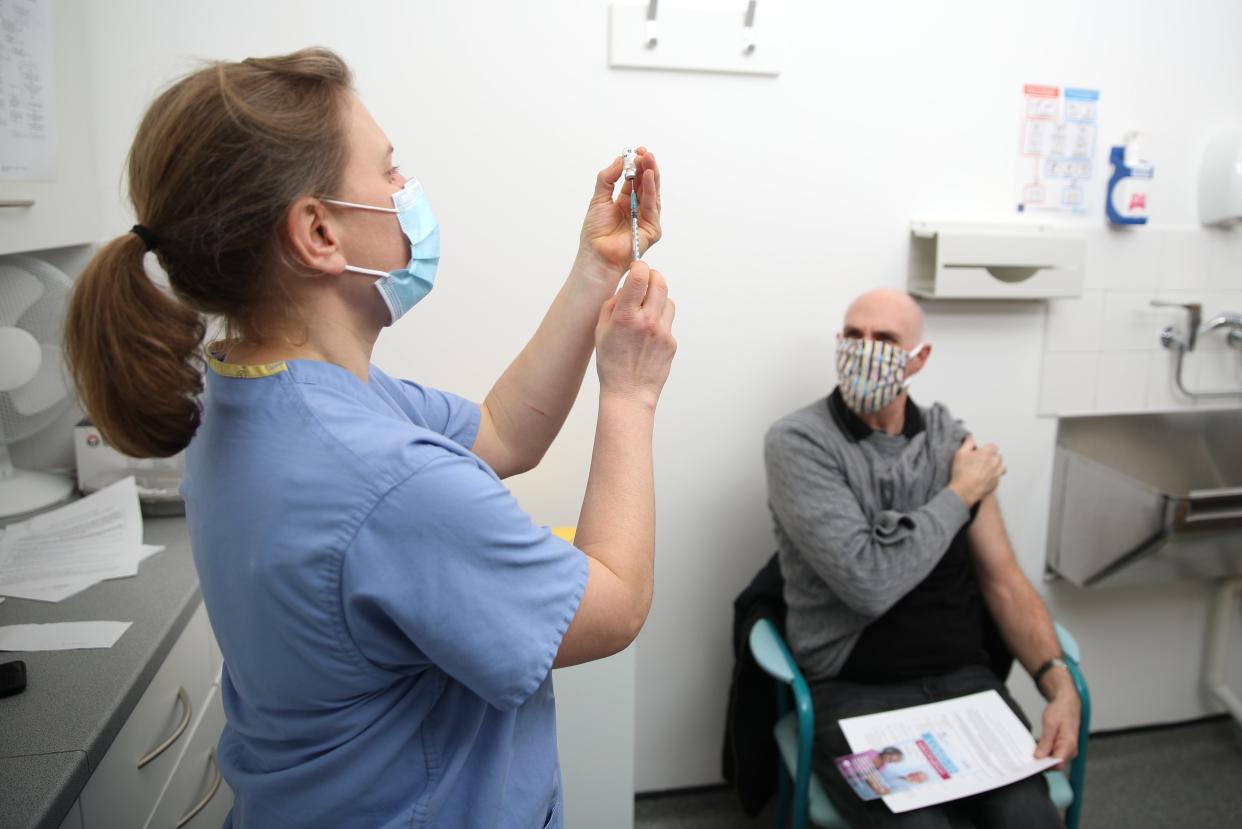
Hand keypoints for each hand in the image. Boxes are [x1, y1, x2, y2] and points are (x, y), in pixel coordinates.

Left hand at [577, 148, 661, 276]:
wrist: (596, 255)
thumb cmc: (595, 234)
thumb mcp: (598, 199)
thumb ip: (607, 179)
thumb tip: (619, 160)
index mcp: (625, 202)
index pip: (635, 180)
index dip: (636, 165)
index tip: (635, 151)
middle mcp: (638, 209)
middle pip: (646, 184)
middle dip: (646, 166)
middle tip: (644, 152)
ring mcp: (646, 218)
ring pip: (652, 192)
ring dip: (651, 174)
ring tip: (648, 159)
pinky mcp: (652, 229)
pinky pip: (653, 205)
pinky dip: (651, 189)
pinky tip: (648, 176)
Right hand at [594, 261, 676, 409]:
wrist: (629, 393)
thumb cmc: (611, 364)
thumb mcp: (601, 331)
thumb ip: (612, 305)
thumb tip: (626, 288)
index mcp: (626, 317)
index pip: (640, 276)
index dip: (639, 267)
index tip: (636, 269)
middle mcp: (648, 321)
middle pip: (660, 281)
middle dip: (652, 276)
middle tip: (645, 281)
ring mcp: (663, 332)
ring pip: (667, 300)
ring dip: (658, 298)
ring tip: (646, 310)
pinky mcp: (672, 342)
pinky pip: (668, 321)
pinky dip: (660, 320)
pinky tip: (648, 335)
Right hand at [949, 436, 1004, 506]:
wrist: (964, 491)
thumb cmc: (961, 473)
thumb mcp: (960, 454)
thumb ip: (968, 443)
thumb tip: (971, 438)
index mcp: (987, 453)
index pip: (993, 446)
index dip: (986, 449)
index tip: (980, 452)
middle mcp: (995, 462)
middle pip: (997, 456)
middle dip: (991, 457)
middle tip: (980, 462)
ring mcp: (997, 473)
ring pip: (1001, 467)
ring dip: (995, 467)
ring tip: (984, 470)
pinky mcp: (996, 483)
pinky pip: (998, 477)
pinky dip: (993, 476)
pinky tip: (984, 478)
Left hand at [1034, 687, 1080, 770]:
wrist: (1067, 704)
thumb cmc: (1061, 710)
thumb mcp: (1050, 723)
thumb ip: (1046, 741)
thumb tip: (1040, 756)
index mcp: (1069, 744)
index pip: (1057, 764)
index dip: (1044, 766)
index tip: (1031, 763)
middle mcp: (1071, 750)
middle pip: (1055, 765)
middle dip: (1041, 763)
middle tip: (1027, 757)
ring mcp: (1068, 750)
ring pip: (1053, 761)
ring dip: (1042, 758)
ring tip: (1031, 751)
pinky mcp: (1063, 748)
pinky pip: (1053, 755)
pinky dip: (1045, 753)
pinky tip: (1037, 748)